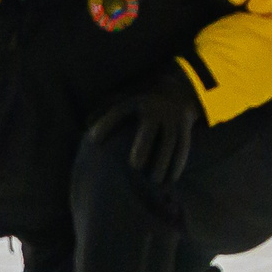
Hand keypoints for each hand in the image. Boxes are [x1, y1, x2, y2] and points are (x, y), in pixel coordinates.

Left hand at [88, 76, 205, 187]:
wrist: (179, 90)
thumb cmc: (143, 103)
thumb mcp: (126, 100)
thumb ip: (105, 109)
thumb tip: (86, 123)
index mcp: (137, 102)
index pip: (119, 111)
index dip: (106, 123)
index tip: (93, 140)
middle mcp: (156, 109)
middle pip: (150, 129)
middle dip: (143, 145)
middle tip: (135, 166)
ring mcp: (172, 117)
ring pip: (170, 141)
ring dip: (164, 161)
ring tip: (154, 181)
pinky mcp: (185, 127)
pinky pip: (182, 147)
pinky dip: (177, 164)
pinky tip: (170, 180)